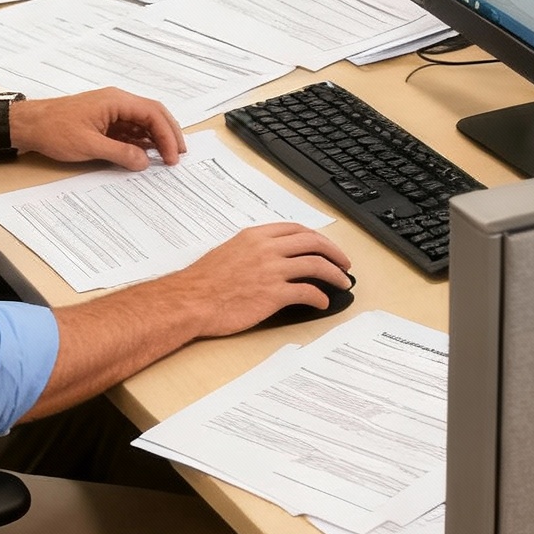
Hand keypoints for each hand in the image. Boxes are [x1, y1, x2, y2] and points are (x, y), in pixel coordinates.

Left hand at [13, 89, 185, 170]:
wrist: (29, 125)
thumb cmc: (55, 130)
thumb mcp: (89, 145)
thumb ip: (120, 153)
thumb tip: (144, 161)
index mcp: (116, 100)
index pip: (153, 113)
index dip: (167, 135)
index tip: (172, 156)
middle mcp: (117, 101)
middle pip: (153, 113)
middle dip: (168, 133)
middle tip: (178, 155)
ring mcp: (110, 110)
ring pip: (142, 121)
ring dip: (156, 137)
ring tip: (165, 157)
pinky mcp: (104, 120)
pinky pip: (129, 127)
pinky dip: (141, 140)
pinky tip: (145, 153)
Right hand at [152, 223, 354, 338]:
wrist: (190, 300)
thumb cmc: (202, 282)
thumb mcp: (228, 252)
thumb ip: (252, 250)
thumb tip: (269, 257)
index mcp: (256, 236)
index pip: (296, 230)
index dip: (317, 238)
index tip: (325, 247)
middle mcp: (267, 249)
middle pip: (313, 243)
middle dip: (334, 253)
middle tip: (344, 264)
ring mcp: (271, 271)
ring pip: (316, 265)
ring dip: (334, 275)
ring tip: (342, 283)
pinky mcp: (273, 294)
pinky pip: (306, 292)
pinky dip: (320, 297)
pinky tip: (322, 302)